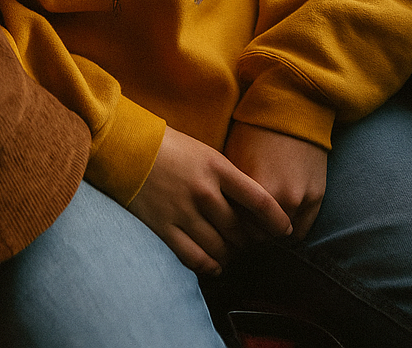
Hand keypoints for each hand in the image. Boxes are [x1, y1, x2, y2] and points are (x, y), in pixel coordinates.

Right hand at [127, 126, 291, 276]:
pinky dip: (210, 266)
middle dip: (250, 241)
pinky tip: (215, 264)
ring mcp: (183, 211)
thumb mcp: (204, 151)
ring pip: (220, 247)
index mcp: (217, 167)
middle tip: (252, 242)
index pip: (259, 200)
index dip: (277, 220)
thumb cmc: (168, 145)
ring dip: (230, 254)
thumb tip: (249, 204)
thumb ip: (226, 176)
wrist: (126, 146)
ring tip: (232, 252)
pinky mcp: (164, 227)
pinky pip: (194, 258)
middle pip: (240, 229)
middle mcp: (204, 191)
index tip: (285, 230)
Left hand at [224, 123, 327, 241]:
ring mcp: (302, 200)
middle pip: (259, 237)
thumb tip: (222, 216)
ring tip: (260, 220)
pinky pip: (301, 231)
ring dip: (270, 231)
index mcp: (255, 190)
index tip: (227, 222)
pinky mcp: (317, 197)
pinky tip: (277, 220)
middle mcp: (281, 200)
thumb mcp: (233, 159)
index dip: (231, 227)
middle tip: (242, 224)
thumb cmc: (256, 130)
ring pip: (280, 236)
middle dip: (249, 232)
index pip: (238, 229)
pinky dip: (288, 228)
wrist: (293, 107)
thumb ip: (230, 193)